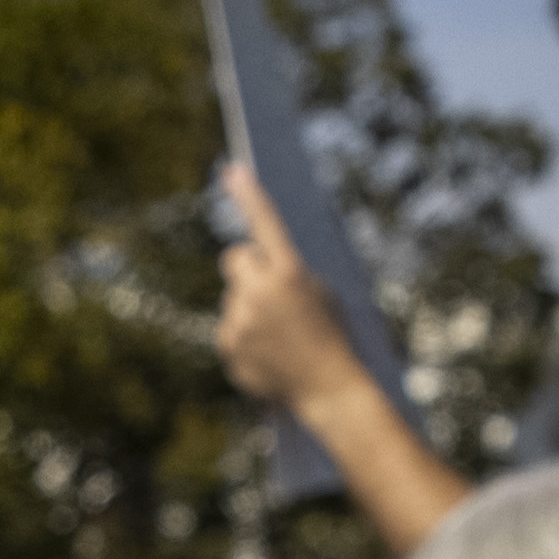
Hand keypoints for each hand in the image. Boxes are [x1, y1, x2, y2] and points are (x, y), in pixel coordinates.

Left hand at [213, 177, 367, 415]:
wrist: (328, 389)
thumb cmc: (331, 337)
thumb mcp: (320, 293)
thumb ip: (287, 272)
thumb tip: (254, 264)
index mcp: (290, 274)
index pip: (265, 225)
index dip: (249, 196)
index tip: (233, 169)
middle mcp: (259, 292)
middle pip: (234, 259)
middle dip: (248, 270)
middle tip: (269, 292)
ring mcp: (240, 320)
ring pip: (233, 298)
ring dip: (248, 309)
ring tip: (278, 336)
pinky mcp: (227, 345)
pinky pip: (229, 328)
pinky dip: (243, 337)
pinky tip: (267, 353)